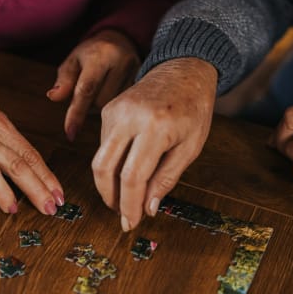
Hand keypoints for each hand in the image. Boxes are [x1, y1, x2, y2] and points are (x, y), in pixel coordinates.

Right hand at [0, 55, 63, 213]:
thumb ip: (9, 137)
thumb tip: (30, 160)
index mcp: (0, 126)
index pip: (29, 155)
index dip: (46, 176)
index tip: (58, 194)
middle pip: (15, 165)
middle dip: (36, 188)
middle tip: (49, 208)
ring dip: (3, 192)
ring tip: (14, 209)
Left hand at [47, 29, 140, 140]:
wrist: (120, 41)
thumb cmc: (91, 54)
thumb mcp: (73, 61)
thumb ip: (64, 80)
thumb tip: (53, 97)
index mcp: (101, 55)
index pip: (86, 89)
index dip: (77, 113)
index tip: (70, 133)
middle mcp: (122, 62)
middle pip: (100, 102)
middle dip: (89, 105)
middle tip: (89, 92)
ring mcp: (136, 72)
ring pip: (113, 106)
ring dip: (101, 106)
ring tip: (101, 89)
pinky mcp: (144, 82)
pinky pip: (125, 105)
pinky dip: (114, 105)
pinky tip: (112, 92)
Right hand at [91, 57, 216, 230]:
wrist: (182, 71)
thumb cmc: (193, 108)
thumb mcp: (190, 147)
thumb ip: (167, 178)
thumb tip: (148, 208)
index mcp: (155, 126)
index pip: (132, 176)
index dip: (129, 205)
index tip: (131, 222)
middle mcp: (129, 117)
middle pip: (103, 168)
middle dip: (109, 197)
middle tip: (121, 213)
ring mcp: (114, 111)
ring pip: (99, 159)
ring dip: (108, 183)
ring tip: (124, 196)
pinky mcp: (107, 110)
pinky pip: (103, 145)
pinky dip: (110, 164)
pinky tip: (124, 170)